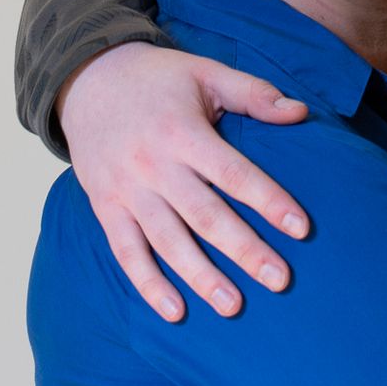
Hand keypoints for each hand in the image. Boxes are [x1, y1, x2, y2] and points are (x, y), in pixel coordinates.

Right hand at [59, 41, 311, 321]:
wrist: (85, 80)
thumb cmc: (157, 78)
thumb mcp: (206, 72)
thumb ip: (254, 93)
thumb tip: (301, 112)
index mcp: (183, 133)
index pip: (233, 174)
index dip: (268, 201)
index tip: (301, 229)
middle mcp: (153, 167)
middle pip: (205, 216)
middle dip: (244, 250)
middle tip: (280, 280)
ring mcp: (126, 191)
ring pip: (167, 242)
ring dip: (200, 277)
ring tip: (233, 307)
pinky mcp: (105, 207)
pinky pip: (126, 252)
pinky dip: (147, 284)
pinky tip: (174, 312)